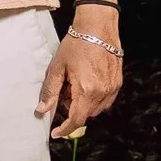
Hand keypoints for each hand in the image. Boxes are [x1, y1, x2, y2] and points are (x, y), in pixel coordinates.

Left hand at [37, 16, 122, 137]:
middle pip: (86, 114)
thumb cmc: (76, 44)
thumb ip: (50, 91)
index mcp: (86, 90)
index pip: (77, 119)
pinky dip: (94, 98)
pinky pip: (106, 100)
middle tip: (63, 93)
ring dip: (83, 105)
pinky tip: (85, 84)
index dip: (65, 129)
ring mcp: (113, 87)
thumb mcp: (57, 68)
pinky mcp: (118, 82)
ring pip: (96, 109)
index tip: (56, 133)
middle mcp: (103, 91)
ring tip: (73, 85)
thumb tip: (42, 110)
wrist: (97, 28)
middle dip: (72, 110)